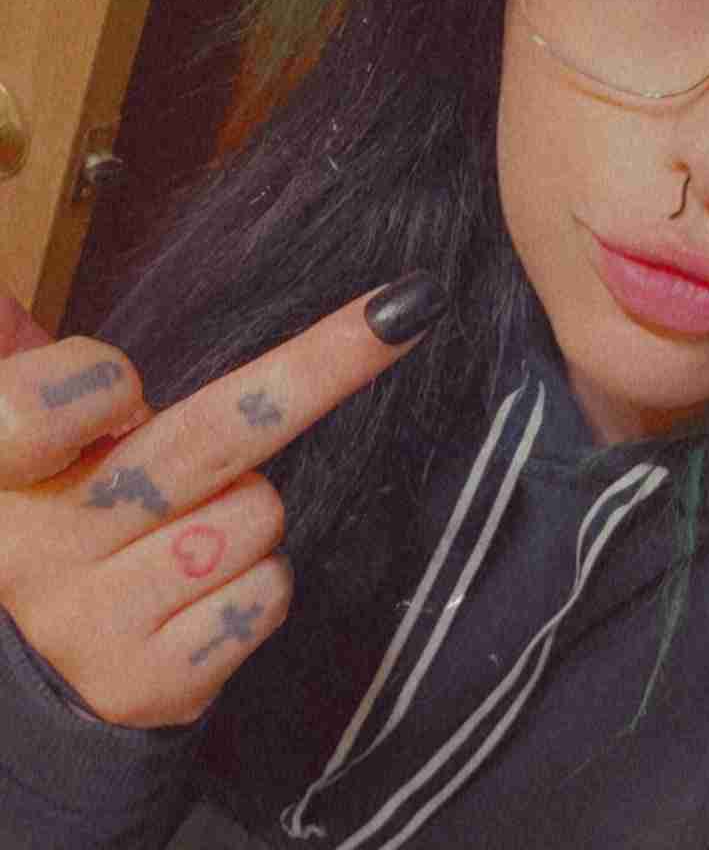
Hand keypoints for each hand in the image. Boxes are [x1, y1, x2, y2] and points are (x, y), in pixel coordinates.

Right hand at [0, 273, 446, 727]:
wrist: (35, 688)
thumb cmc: (58, 535)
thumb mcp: (27, 459)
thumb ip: (32, 381)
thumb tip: (8, 297)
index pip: (36, 408)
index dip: (93, 386)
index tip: (125, 386)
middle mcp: (36, 551)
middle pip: (205, 441)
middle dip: (318, 368)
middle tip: (393, 319)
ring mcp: (94, 623)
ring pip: (254, 516)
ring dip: (251, 514)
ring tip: (192, 534)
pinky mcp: (150, 682)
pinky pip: (265, 593)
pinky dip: (259, 582)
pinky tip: (207, 594)